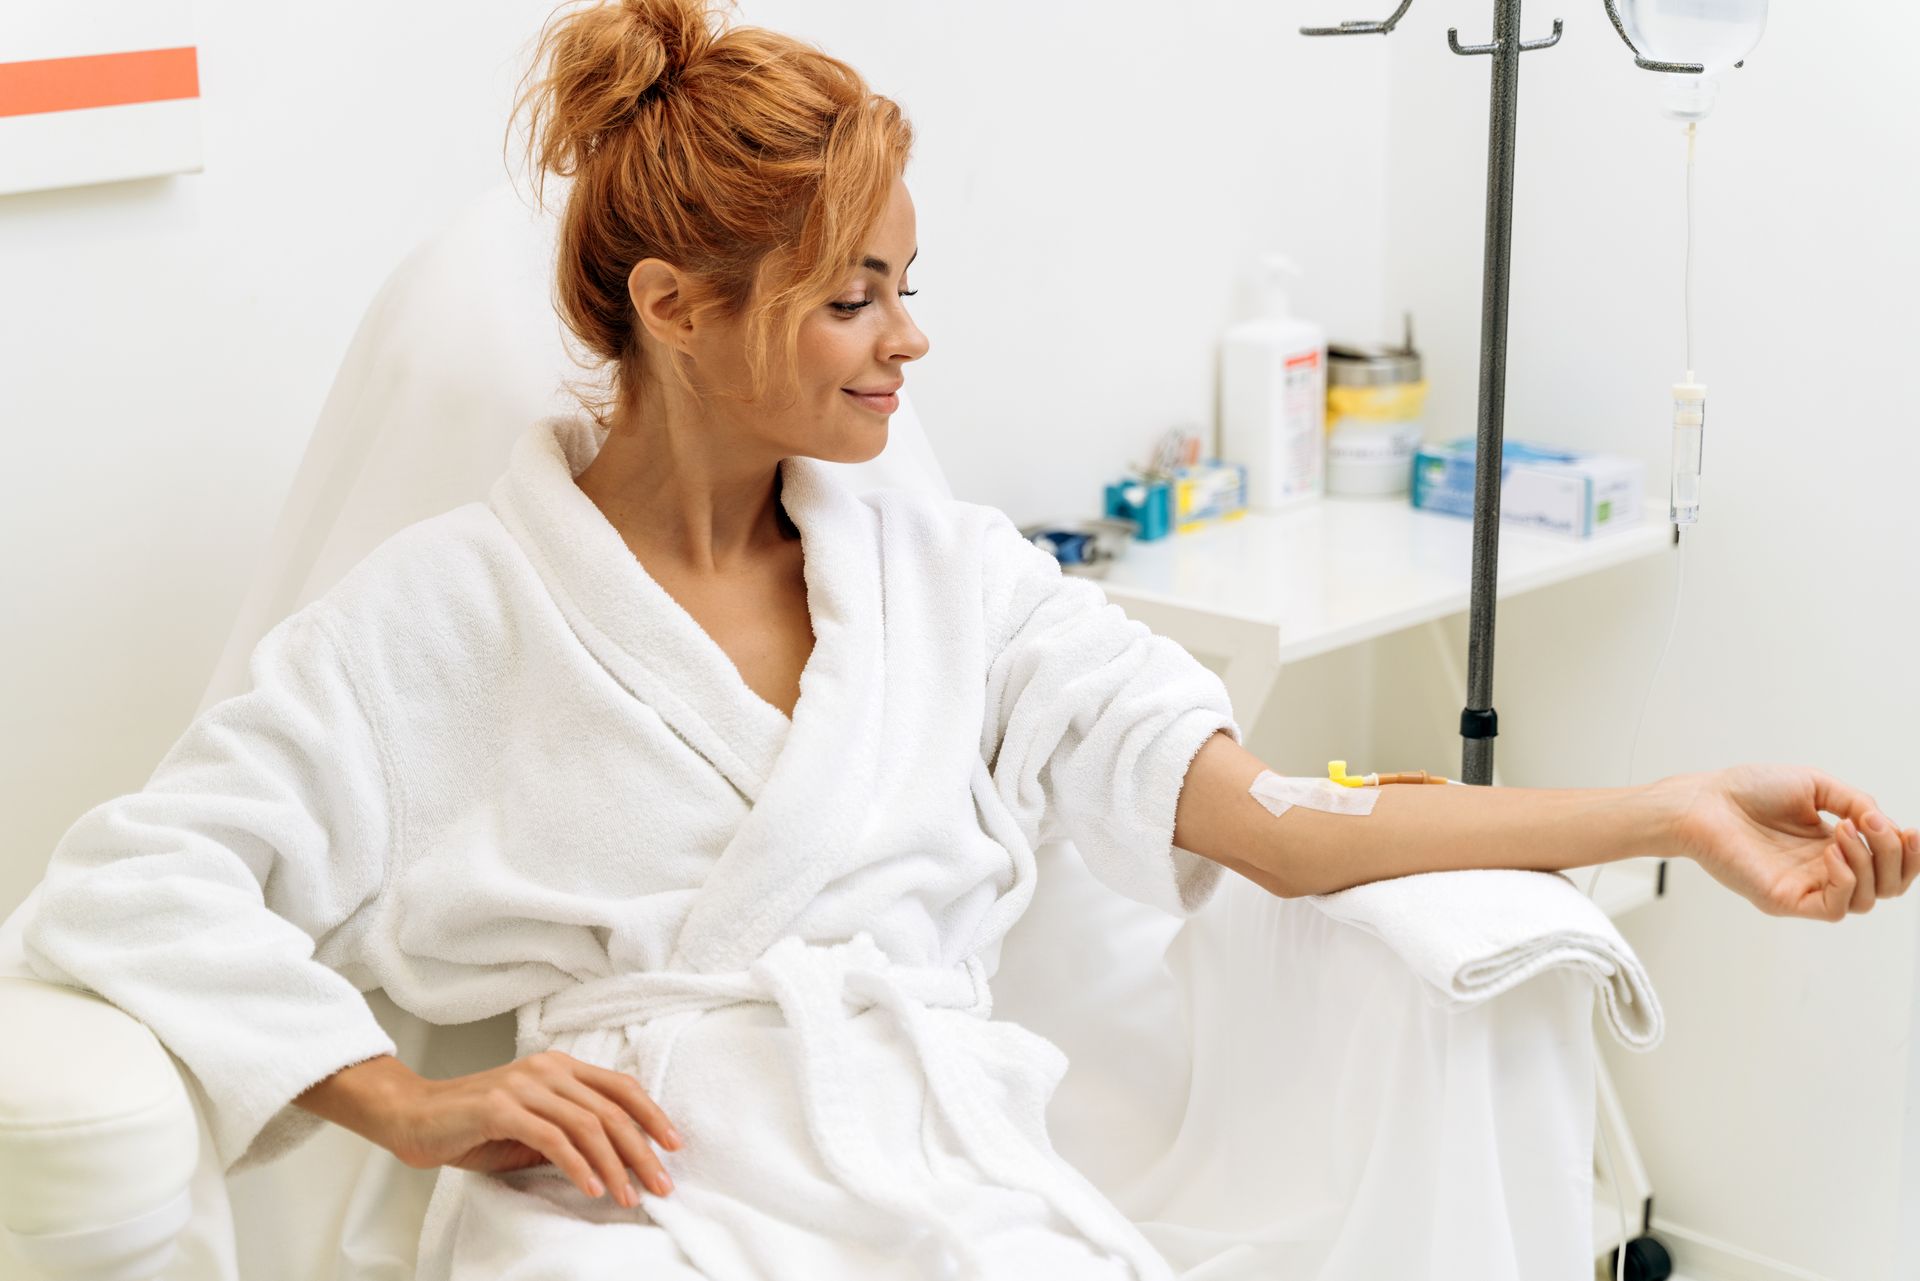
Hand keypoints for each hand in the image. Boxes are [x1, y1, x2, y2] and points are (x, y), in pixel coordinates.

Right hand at [380, 1050, 684, 1205]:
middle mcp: (548, 1069)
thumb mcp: (533, 1125)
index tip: (674, 1146)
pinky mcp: (501, 1108)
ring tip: (628, 1196)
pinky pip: (553, 1138)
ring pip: (587, 1124)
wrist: (414, 1118)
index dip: (652, 1115)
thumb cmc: (474, 1125)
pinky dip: (578, 1166)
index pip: (620, 1087)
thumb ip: (570, 1131)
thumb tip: (618, 1158)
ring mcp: (524, 1085)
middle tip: (661, 1184)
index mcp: (560, 1067)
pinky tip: (591, 1188)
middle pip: (611, 1109)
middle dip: (642, 1150)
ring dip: (614, 1165)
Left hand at [1665, 765, 1919, 920]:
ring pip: (1868, 899)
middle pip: (1888, 886)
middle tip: (1876, 825)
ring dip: (1870, 863)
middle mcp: (1824, 870)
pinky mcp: (1787, 900)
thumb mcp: (1815, 786)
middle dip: (1897, 857)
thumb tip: (1882, 823)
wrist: (1703, 801)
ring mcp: (1807, 887)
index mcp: (1834, 845)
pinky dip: (1846, 879)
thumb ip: (1855, 801)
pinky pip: (1836, 908)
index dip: (1909, 852)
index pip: (1888, 865)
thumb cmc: (1747, 790)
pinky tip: (1831, 851)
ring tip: (1844, 830)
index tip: (1912, 830)